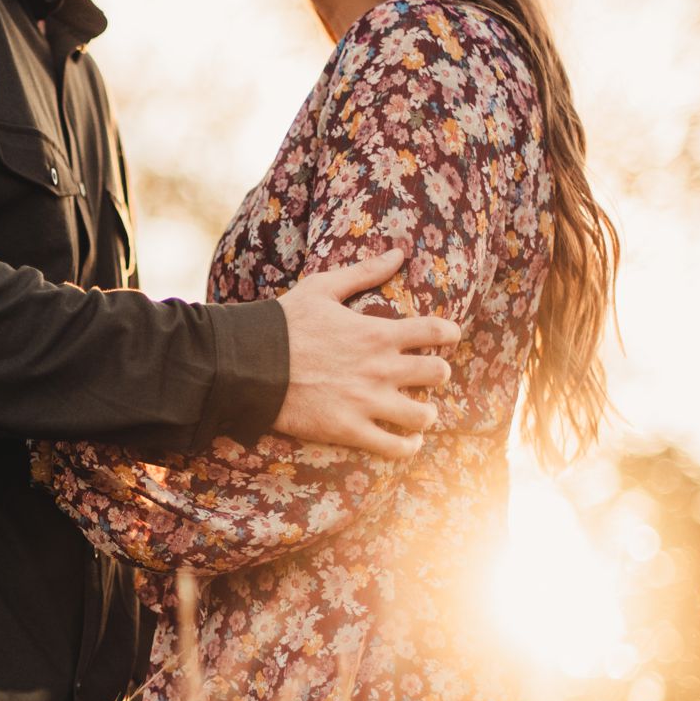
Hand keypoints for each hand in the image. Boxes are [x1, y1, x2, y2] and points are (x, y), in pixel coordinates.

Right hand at [275, 248, 459, 459]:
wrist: (250, 363)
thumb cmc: (284, 323)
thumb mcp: (322, 288)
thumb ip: (363, 272)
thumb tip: (398, 253)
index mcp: (377, 332)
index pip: (435, 331)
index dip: (449, 334)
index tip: (448, 338)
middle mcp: (380, 368)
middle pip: (437, 373)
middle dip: (438, 374)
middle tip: (427, 376)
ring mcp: (366, 402)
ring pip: (422, 414)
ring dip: (426, 414)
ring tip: (419, 414)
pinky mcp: (349, 429)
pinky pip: (394, 447)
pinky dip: (407, 447)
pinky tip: (406, 442)